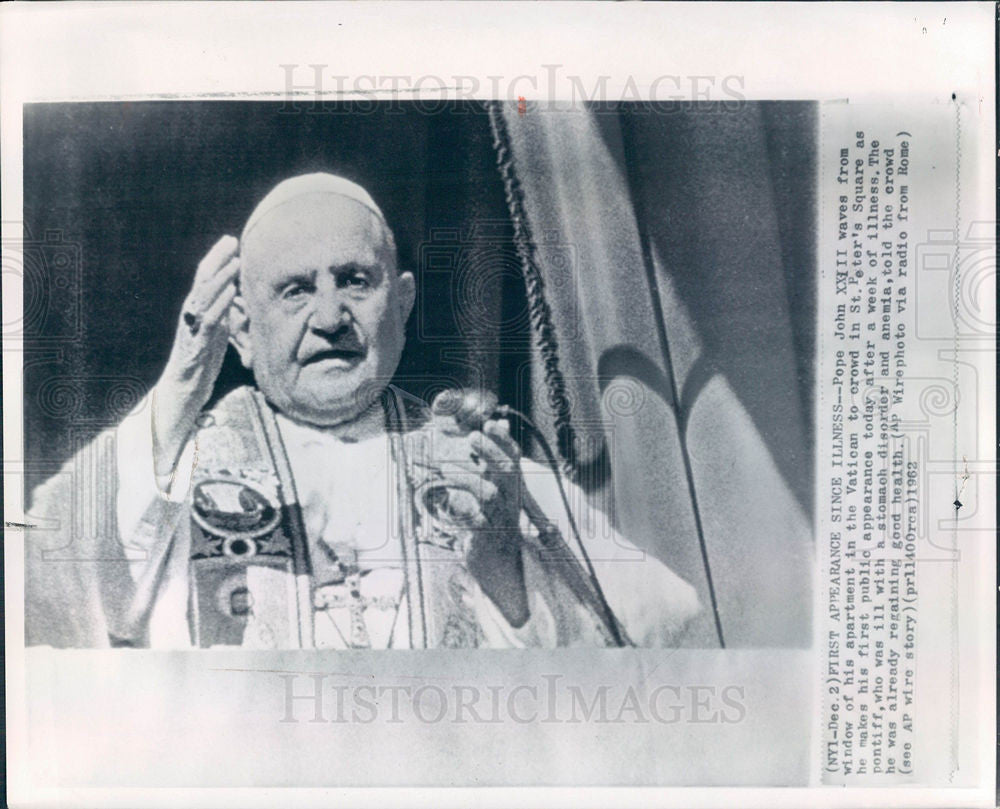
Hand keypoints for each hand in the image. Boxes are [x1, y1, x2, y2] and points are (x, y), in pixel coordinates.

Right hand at [152, 236, 239, 478]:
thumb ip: (223, 313)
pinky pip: (209, 324)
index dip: (218, 259)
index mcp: (197, 311)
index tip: (232, 241)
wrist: (184, 393)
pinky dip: (220, 307)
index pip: (206, 279)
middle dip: (217, 260)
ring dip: (220, 279)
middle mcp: (191, 316)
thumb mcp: (216, 332)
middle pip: (202, 282)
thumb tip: (236, 294)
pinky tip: (231, 294)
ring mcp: (192, 331)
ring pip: (204, 299)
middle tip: (232, 241)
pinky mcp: (196, 347)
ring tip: (235, 263)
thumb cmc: (202, 362)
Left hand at [415, 408, 528, 625]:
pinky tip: (444, 498)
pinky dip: (459, 509)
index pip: (514, 457)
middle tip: (472, 436)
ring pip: (488, 493)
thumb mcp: (498, 483)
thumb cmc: (494, 514)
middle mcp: (510, 498)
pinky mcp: (486, 535)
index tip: (489, 423)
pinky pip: (474, 520)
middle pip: (507, 471)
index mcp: (512, 485)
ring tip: (445, 466)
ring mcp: (500, 517)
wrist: (499, 560)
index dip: (504, 440)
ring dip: (467, 476)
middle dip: (491, 451)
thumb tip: (499, 422)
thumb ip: (495, 455)